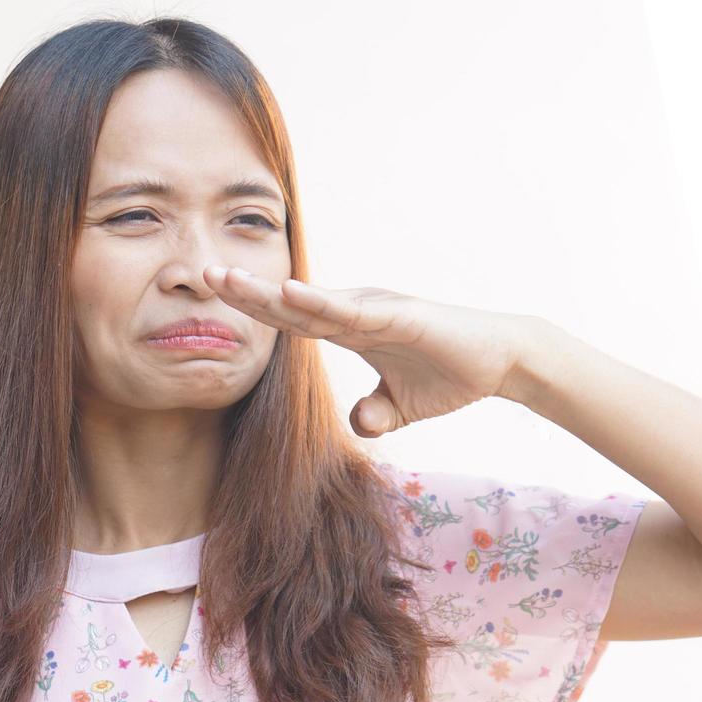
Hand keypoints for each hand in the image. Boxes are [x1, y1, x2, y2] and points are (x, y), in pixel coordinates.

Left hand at [202, 265, 541, 436]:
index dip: (252, 307)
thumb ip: (376, 415)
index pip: (290, 317)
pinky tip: (291, 295)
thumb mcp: (402, 407)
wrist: (501, 362)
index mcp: (350, 328)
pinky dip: (322, 303)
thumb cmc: (450, 374)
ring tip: (229, 281)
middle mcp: (357, 311)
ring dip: (270, 292)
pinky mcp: (401, 316)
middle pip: (290, 302)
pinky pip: (354, 311)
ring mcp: (378, 309)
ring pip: (313, 302)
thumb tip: (357, 425)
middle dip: (245, 290)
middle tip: (200, 275)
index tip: (212, 298)